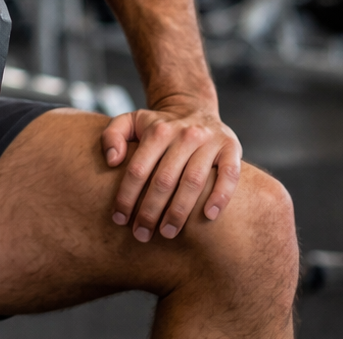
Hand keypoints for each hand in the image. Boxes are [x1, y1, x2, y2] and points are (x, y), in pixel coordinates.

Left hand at [102, 102, 241, 241]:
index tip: (119, 219)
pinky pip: (229, 175)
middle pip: (164, 180)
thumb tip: (111, 161)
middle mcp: (184, 135)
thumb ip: (111, 136)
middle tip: (141, 234)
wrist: (194, 108)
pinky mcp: (231, 148)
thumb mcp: (130, 121)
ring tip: (167, 233)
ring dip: (179, 211)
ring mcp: (210, 141)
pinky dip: (220, 196)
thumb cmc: (158, 126)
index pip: (137, 169)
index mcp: (157, 131)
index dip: (126, 197)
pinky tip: (209, 216)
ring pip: (193, 181)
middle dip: (150, 212)